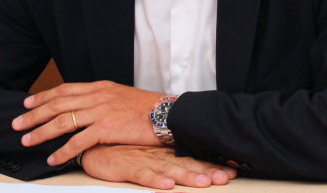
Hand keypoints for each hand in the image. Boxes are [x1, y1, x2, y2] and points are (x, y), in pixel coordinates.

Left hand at [12, 80, 163, 164]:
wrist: (167, 114)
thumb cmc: (147, 108)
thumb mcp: (122, 96)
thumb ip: (102, 100)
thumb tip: (86, 108)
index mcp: (101, 88)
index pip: (65, 90)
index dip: (44, 97)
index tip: (28, 103)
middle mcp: (98, 97)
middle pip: (58, 104)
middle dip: (34, 115)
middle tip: (16, 124)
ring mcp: (101, 112)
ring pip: (62, 122)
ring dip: (41, 132)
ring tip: (27, 141)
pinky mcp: (106, 128)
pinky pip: (77, 142)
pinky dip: (62, 151)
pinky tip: (53, 159)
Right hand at [80, 145, 236, 188]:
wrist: (93, 142)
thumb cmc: (122, 149)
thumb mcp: (148, 152)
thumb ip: (168, 157)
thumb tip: (193, 164)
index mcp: (164, 151)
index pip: (193, 158)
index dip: (212, 165)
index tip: (232, 170)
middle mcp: (157, 154)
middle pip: (187, 164)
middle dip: (208, 171)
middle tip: (226, 177)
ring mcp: (142, 159)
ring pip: (169, 169)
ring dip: (187, 176)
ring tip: (203, 183)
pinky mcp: (125, 166)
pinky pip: (141, 174)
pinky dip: (154, 179)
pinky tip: (166, 185)